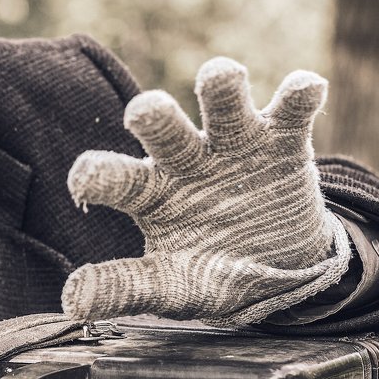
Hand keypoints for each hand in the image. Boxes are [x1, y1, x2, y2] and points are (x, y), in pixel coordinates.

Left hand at [62, 57, 351, 325]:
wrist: (281, 269)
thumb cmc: (211, 269)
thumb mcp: (171, 286)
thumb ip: (126, 288)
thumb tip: (72, 301)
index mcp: (151, 192)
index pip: (117, 177)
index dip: (97, 175)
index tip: (81, 181)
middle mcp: (186, 158)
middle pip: (162, 125)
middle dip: (153, 113)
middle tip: (143, 111)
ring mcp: (234, 143)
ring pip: (223, 101)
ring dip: (222, 84)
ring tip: (222, 77)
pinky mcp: (281, 139)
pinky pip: (290, 109)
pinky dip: (298, 94)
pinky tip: (306, 87)